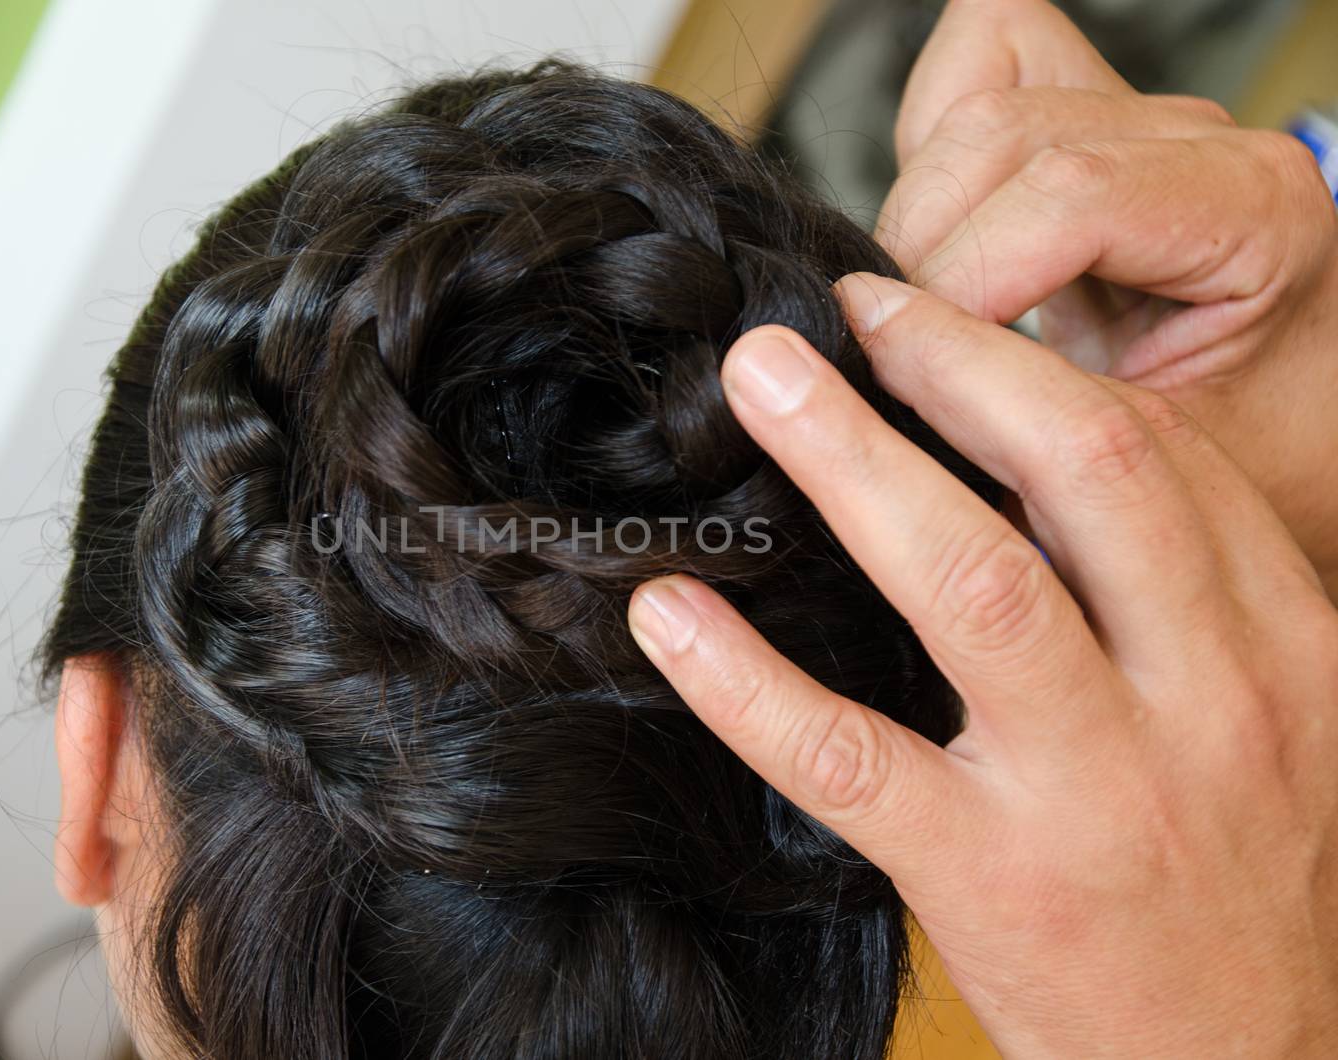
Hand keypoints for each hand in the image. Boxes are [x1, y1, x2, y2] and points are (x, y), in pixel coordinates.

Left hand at [628, 274, 1337, 1057]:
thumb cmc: (1230, 869)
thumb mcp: (1256, 713)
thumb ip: (1172, 592)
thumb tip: (1023, 451)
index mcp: (1278, 641)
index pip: (1152, 455)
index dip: (1025, 364)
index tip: (925, 318)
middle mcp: (1204, 698)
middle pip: (1078, 475)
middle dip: (951, 366)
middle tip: (843, 310)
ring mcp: (1093, 789)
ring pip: (970, 587)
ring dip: (851, 467)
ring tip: (761, 389)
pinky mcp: (992, 877)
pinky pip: (850, 755)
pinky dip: (747, 677)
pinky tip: (671, 614)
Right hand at [878, 0, 1337, 593]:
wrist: (1270, 442)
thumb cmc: (1243, 450)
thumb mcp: (1146, 464)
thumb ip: (1028, 413)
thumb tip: (882, 385)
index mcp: (1252, 210)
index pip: (1069, 196)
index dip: (964, 277)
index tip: (904, 362)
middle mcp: (1197, 144)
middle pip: (1001, 134)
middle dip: (921, 252)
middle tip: (901, 355)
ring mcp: (1134, 127)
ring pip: (969, 107)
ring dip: (914, 218)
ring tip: (922, 319)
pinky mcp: (1078, 128)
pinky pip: (969, 76)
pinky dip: (924, 154)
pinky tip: (940, 250)